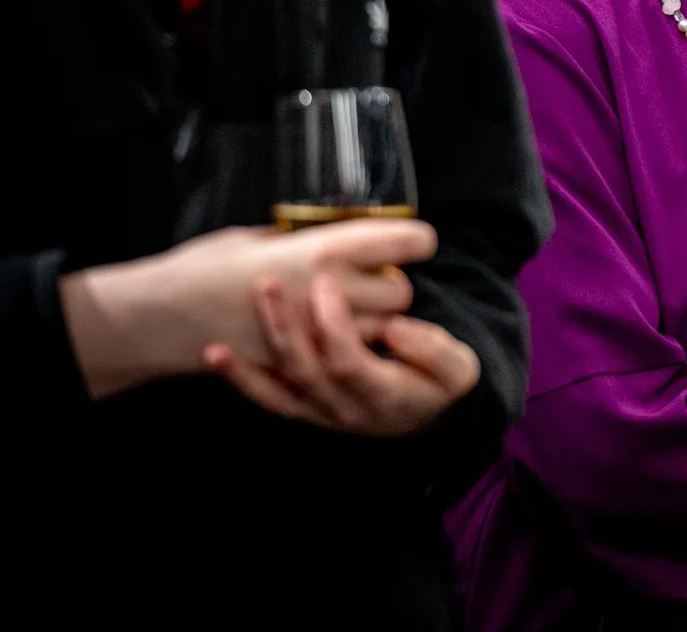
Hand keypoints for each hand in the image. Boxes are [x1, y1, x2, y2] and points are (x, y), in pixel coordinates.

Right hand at [61, 220, 433, 398]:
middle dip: (394, 286)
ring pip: (381, 331)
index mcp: (324, 249)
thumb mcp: (260, 237)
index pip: (405, 242)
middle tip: (378, 276)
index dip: (414, 240)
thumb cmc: (206, 265)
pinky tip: (339, 337)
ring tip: (356, 308)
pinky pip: (346, 359)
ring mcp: (319, 333)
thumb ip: (304, 242)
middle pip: (400, 292)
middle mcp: (330, 290)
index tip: (412, 241)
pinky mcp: (303, 364)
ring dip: (378, 321)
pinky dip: (350, 348)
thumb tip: (330, 238)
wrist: (161, 316)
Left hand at [204, 274, 479, 436]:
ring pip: (280, 385)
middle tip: (270, 283)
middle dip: (284, 327)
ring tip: (238, 315)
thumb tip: (394, 327)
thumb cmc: (442, 383)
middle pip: (305, 372)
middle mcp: (345, 411)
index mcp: (383, 396)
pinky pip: (268, 398)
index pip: (348, 363)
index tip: (327, 284)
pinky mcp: (305, 410)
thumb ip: (431, 348)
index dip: (334, 326)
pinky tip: (214, 354)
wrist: (430, 417)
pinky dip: (241, 379)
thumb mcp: (458, 368)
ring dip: (254, 349)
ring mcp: (321, 414)